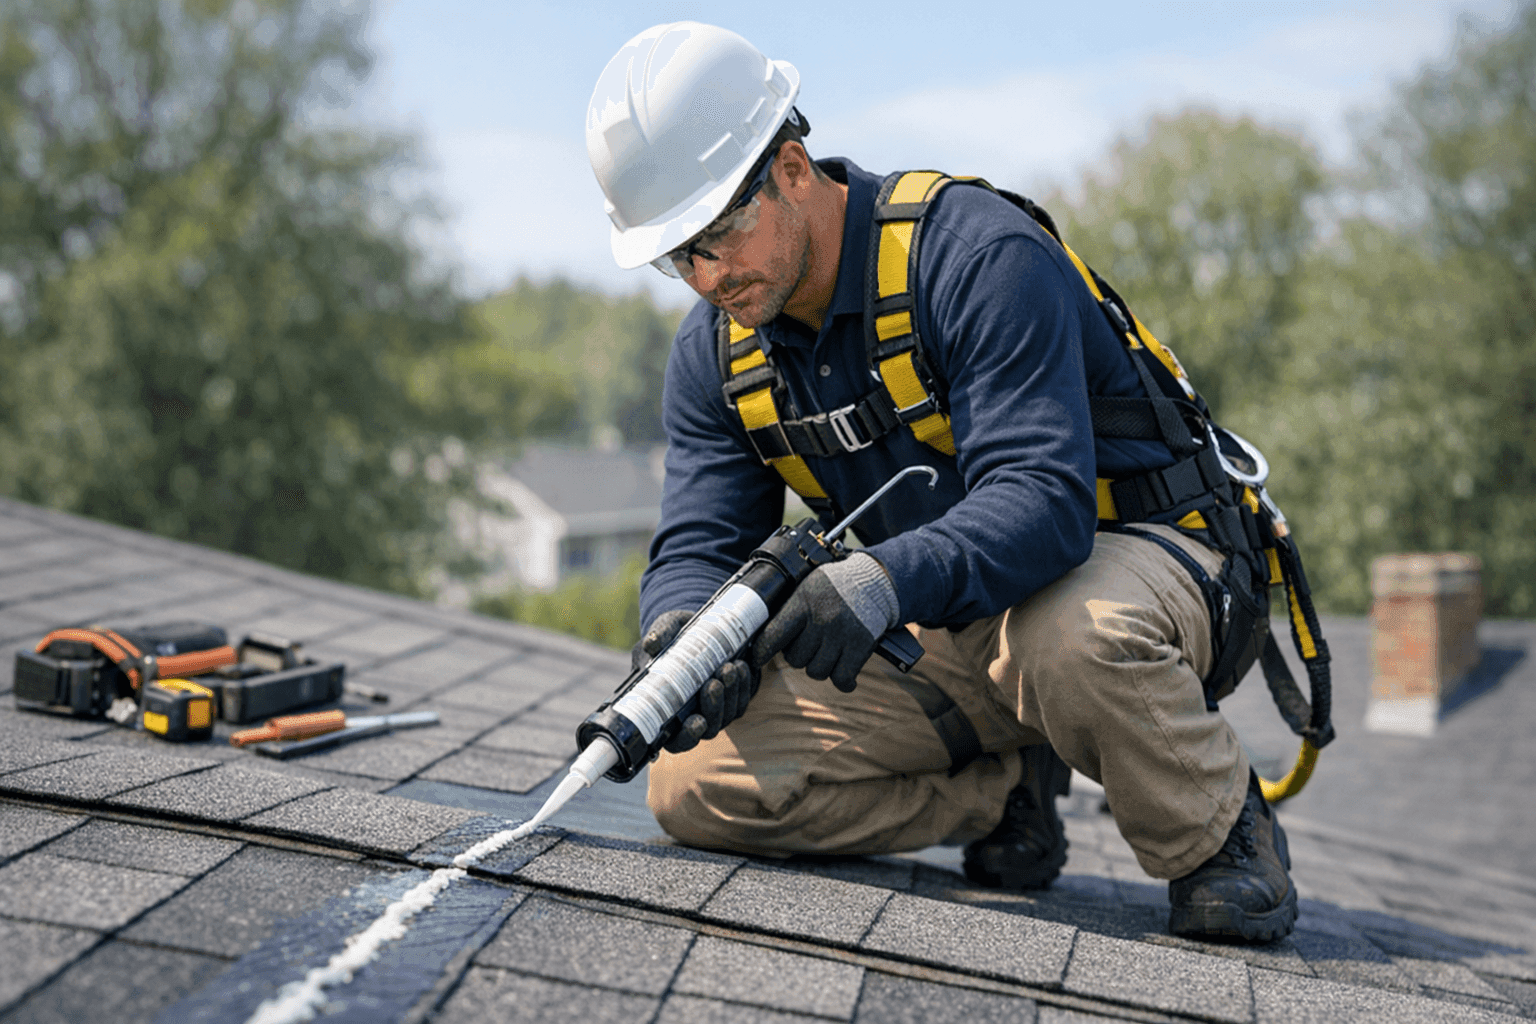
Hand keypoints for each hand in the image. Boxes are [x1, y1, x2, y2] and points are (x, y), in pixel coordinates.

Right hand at [634, 609, 760, 753]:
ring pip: (729, 715)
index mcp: (667, 710)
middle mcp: (692, 715)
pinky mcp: (735, 696)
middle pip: (708, 730)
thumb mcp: (665, 630)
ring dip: (731, 694)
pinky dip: (745, 685)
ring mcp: (717, 708)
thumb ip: (659, 636)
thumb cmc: (674, 634)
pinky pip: (743, 699)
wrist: (699, 625)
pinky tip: (741, 666)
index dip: (687, 737)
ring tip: (729, 668)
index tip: (697, 722)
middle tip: (713, 683)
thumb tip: (652, 644)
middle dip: (714, 709)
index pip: (676, 740)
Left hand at [750, 552, 900, 692]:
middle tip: (808, 644)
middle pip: (796, 659)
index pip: (773, 635)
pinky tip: (842, 673)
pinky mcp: (860, 647)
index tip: (758, 658)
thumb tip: (762, 637)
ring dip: (819, 666)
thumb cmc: (834, 586)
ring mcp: (841, 635)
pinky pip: (842, 678)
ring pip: (817, 672)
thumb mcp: (806, 587)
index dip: (762, 652)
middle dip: (799, 655)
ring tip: (826, 652)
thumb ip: (787, 609)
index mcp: (803, 603)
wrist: (873, 581)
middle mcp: (821, 619)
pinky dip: (842, 681)